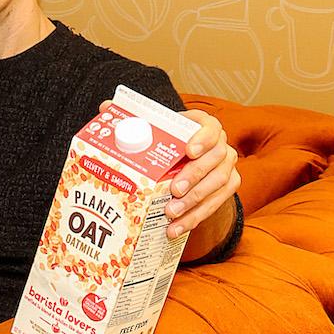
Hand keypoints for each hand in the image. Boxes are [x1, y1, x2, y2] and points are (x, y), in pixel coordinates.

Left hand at [97, 102, 239, 239]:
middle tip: (174, 190)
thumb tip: (105, 107)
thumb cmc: (169, 142)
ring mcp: (226, 166)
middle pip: (216, 159)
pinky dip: (197, 216)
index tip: (189, 151)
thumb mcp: (154, 129)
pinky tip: (178, 227)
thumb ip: (133, 118)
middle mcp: (220, 145)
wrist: (187, 162)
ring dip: (195, 202)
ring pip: (218, 183)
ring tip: (172, 213)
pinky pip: (217, 203)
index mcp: (203, 125)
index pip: (211, 127)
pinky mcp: (227, 186)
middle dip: (195, 176)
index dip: (203, 139)